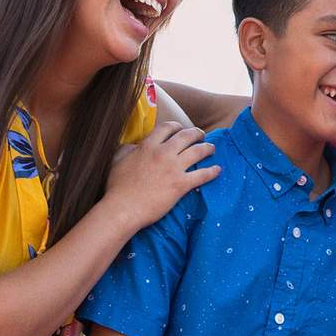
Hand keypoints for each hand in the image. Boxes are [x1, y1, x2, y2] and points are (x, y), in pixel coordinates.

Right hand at [103, 121, 218, 230]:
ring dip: (208, 148)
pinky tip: (218, 170)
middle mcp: (163, 153)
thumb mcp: (117, 161)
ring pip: (198, 151)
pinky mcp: (181, 184)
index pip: (167, 128)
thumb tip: (134, 146)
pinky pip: (202, 175)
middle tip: (201, 135)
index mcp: (148, 146)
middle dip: (197, 133)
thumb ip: (127, 150)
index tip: (181, 129)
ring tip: (212, 148)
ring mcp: (174, 168)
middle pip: (187, 136)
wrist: (122, 208)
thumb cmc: (117, 187)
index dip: (177, 126)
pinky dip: (212, 171)